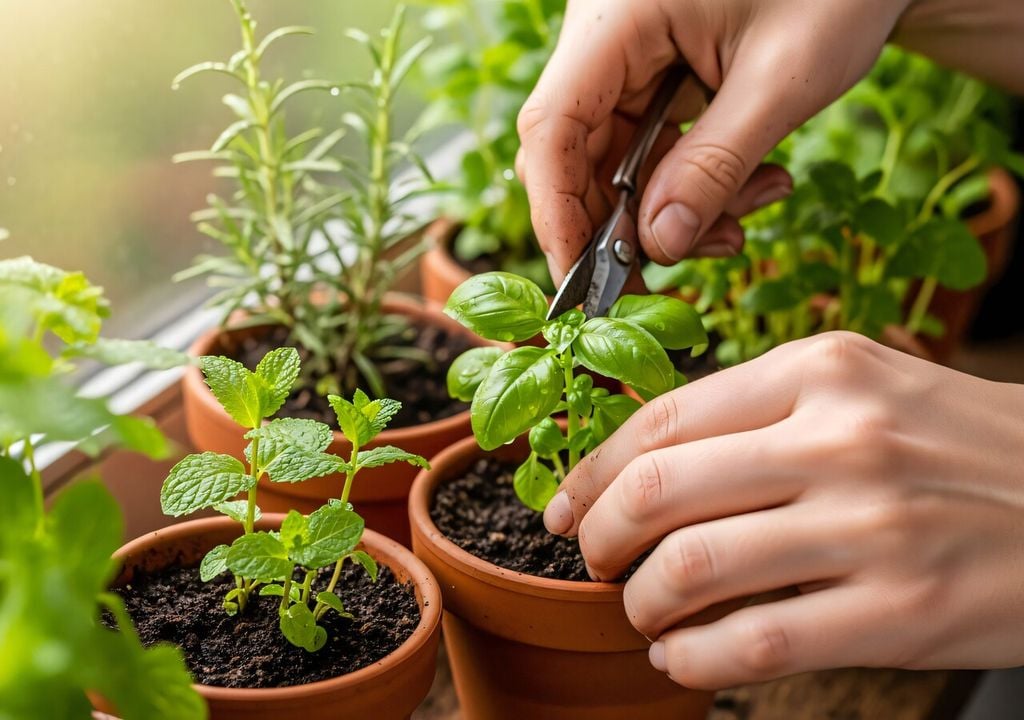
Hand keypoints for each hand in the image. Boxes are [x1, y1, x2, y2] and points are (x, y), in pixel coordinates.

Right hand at [516, 0, 905, 279]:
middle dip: (627, 223)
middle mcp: (605, 37)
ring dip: (674, 208)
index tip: (582, 281)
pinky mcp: (654, 74)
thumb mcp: (782, 81)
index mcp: (616, 17)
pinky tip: (750, 188)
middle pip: (576, 153)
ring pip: (616, 162)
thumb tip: (659, 246)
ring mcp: (627, 56)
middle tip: (676, 276)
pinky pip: (651, 147)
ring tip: (742, 223)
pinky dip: (694, 183)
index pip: (553, 126)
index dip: (557, 212)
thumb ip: (715, 167)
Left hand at [544, 332, 1023, 688]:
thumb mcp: (864, 389)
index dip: (591, 470)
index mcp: (820, 370)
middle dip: (599, 537)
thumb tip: (645, 464)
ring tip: (641, 611)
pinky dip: (692, 659)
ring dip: (640, 603)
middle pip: (658, 492)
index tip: (564, 505)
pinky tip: (683, 657)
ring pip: (690, 569)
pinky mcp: (901, 612)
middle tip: (594, 560)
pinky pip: (754, 643)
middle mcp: (839, 438)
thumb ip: (760, 412)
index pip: (663, 420)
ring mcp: (871, 526)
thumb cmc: (957, 446)